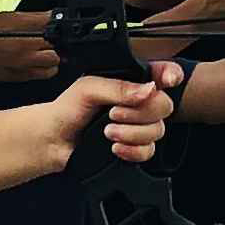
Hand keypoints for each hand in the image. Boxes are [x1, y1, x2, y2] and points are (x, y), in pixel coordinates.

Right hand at [0, 9, 61, 83]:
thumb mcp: (10, 17)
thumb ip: (35, 18)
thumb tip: (53, 15)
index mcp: (28, 39)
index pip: (56, 36)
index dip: (56, 31)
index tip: (53, 30)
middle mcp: (28, 57)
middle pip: (57, 55)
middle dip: (54, 48)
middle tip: (46, 42)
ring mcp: (25, 70)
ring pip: (52, 69)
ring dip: (50, 62)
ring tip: (40, 54)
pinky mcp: (20, 80)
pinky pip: (40, 77)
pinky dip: (40, 70)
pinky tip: (32, 62)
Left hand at [48, 70, 174, 171]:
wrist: (54, 139)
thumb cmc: (67, 109)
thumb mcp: (89, 88)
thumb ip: (118, 87)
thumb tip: (148, 89)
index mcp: (129, 82)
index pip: (161, 73)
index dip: (170, 75)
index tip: (166, 81)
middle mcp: (138, 103)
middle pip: (164, 105)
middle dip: (140, 113)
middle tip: (113, 114)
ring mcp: (138, 126)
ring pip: (158, 131)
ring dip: (132, 133)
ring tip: (108, 132)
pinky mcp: (134, 148)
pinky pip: (149, 151)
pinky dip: (133, 151)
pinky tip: (115, 148)